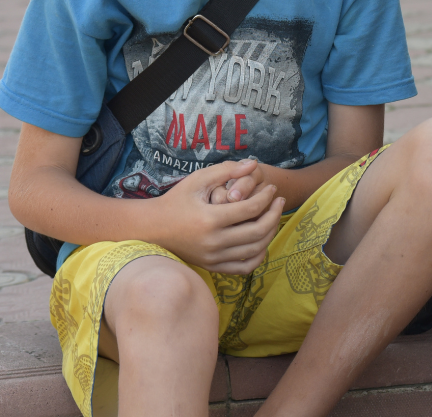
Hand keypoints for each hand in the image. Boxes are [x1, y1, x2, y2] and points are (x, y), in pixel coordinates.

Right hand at [152, 159, 285, 273]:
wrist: (152, 228)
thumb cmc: (176, 200)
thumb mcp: (198, 180)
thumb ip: (226, 170)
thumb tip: (253, 164)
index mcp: (210, 219)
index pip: (250, 209)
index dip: (266, 197)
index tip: (271, 188)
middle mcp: (213, 242)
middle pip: (258, 231)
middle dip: (274, 214)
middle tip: (279, 201)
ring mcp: (213, 258)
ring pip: (255, 250)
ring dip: (271, 233)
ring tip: (274, 217)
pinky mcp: (212, 267)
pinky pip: (244, 268)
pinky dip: (258, 256)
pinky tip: (262, 241)